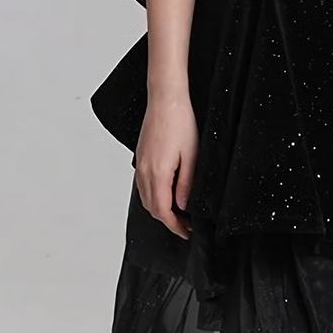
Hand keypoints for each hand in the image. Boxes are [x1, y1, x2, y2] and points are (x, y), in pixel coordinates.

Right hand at [135, 92, 198, 239]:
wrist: (165, 100)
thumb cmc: (180, 122)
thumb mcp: (192, 156)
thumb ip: (186, 184)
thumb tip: (184, 205)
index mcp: (158, 173)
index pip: (163, 211)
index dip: (175, 226)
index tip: (187, 232)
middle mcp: (145, 171)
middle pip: (152, 208)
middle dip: (168, 221)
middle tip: (186, 225)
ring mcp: (140, 165)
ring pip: (146, 198)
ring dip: (160, 210)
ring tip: (178, 213)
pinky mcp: (141, 158)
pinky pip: (143, 186)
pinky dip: (153, 197)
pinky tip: (165, 194)